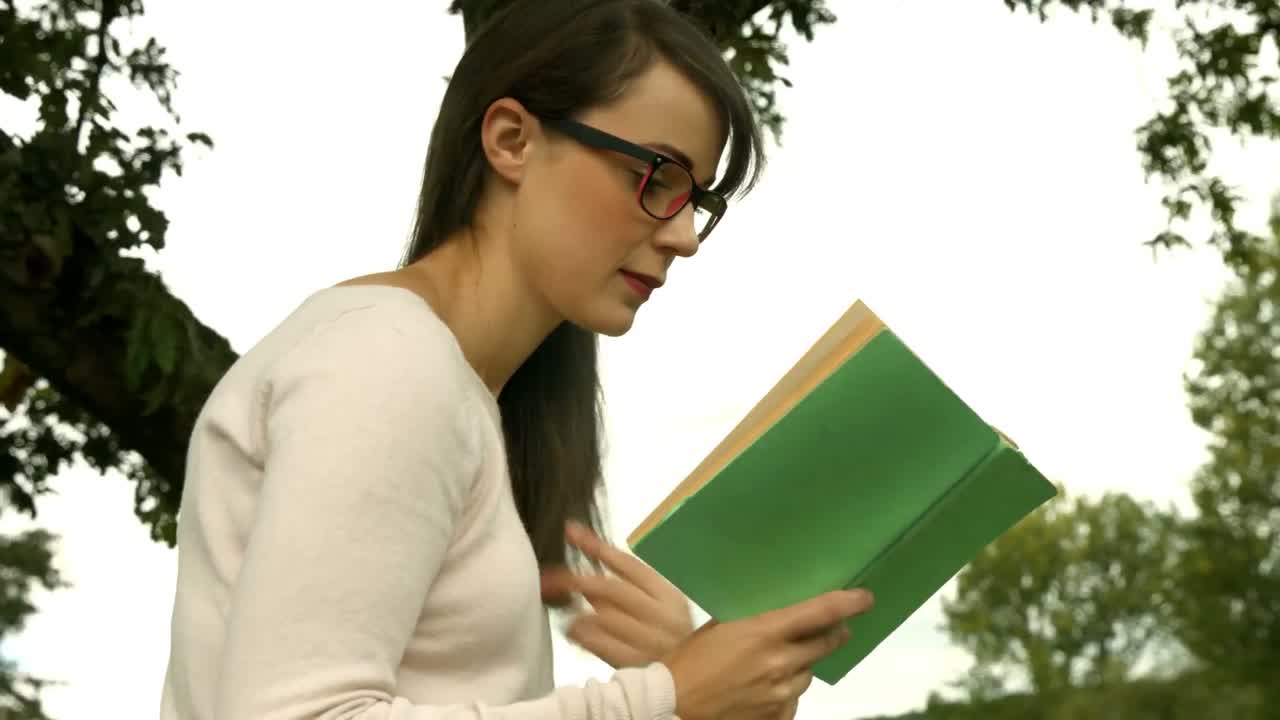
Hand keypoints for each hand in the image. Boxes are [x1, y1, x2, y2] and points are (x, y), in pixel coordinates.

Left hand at [540, 522, 693, 667]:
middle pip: (612, 588)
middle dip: (577, 579)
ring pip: (602, 616)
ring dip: (576, 609)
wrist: (683, 682)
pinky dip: (581, 633)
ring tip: (562, 605)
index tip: (572, 531)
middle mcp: (661, 616)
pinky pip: (599, 643)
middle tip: (552, 576)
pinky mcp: (635, 664)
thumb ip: (625, 589)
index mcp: (669, 596)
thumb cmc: (666, 639)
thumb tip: (585, 568)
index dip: (597, 547)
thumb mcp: (657, 609)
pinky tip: (571, 628)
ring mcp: (649, 642)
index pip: (629, 564)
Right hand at [661, 589, 874, 719]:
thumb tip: (780, 610)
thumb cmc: (687, 663)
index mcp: (765, 633)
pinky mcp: (777, 716)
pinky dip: (786, 690)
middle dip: (833, 633)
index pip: (821, 612)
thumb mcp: (719, 627)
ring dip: (801, 663)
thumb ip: (754, 620)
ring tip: (775, 662)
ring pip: (808, 672)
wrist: (672, 707)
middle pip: (826, 643)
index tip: (865, 598)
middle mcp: (780, 663)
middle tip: (833, 627)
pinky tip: (763, 687)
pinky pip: (793, 699)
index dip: (849, 603)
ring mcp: (780, 693)